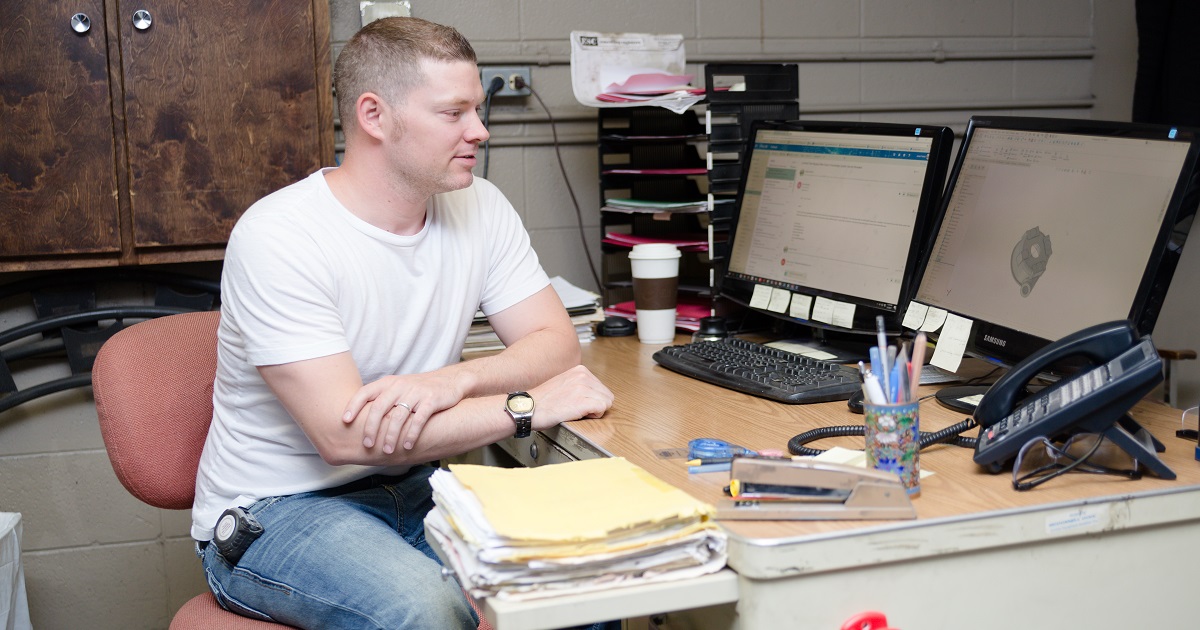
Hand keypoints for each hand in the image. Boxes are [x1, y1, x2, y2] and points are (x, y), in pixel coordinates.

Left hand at [342, 372, 468, 453]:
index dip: (353, 405)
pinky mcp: (432, 400)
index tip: (345, 421)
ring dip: (391, 436)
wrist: (449, 381)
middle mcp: (400, 386)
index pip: (365, 392)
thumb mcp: (398, 388)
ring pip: (398, 416)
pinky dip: (412, 434)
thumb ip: (381, 399)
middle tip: (367, 445)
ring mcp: (416, 392)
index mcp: (389, 383)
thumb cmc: (418, 390)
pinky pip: (419, 419)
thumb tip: (358, 419)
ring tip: (388, 451)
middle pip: (379, 407)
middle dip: (371, 428)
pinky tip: (408, 446)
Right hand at [527, 365, 613, 429]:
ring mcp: (583, 387)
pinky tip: (578, 415)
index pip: (601, 388)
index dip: (592, 399)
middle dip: (596, 405)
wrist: (528, 408)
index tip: (578, 402)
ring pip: (607, 402)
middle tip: (578, 409)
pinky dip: (594, 416)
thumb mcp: (564, 383)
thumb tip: (593, 394)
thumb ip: (580, 384)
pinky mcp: (582, 401)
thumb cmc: (542, 400)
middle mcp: (583, 376)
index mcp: (580, 370)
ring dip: (594, 411)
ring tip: (576, 411)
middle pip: (607, 395)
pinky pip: (602, 409)